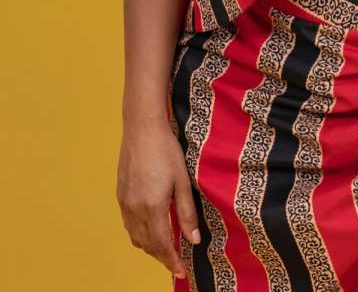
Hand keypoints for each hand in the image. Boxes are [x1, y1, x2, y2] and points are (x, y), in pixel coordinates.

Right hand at [116, 117, 200, 281]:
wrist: (141, 129)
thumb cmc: (165, 150)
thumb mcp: (182, 180)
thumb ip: (187, 212)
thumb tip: (193, 239)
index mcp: (152, 207)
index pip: (162, 245)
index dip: (171, 261)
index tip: (180, 271)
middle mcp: (135, 209)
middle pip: (147, 245)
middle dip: (162, 256)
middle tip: (176, 261)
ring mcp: (125, 203)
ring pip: (135, 237)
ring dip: (150, 246)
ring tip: (165, 247)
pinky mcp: (120, 195)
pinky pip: (128, 224)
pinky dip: (139, 234)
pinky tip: (149, 229)